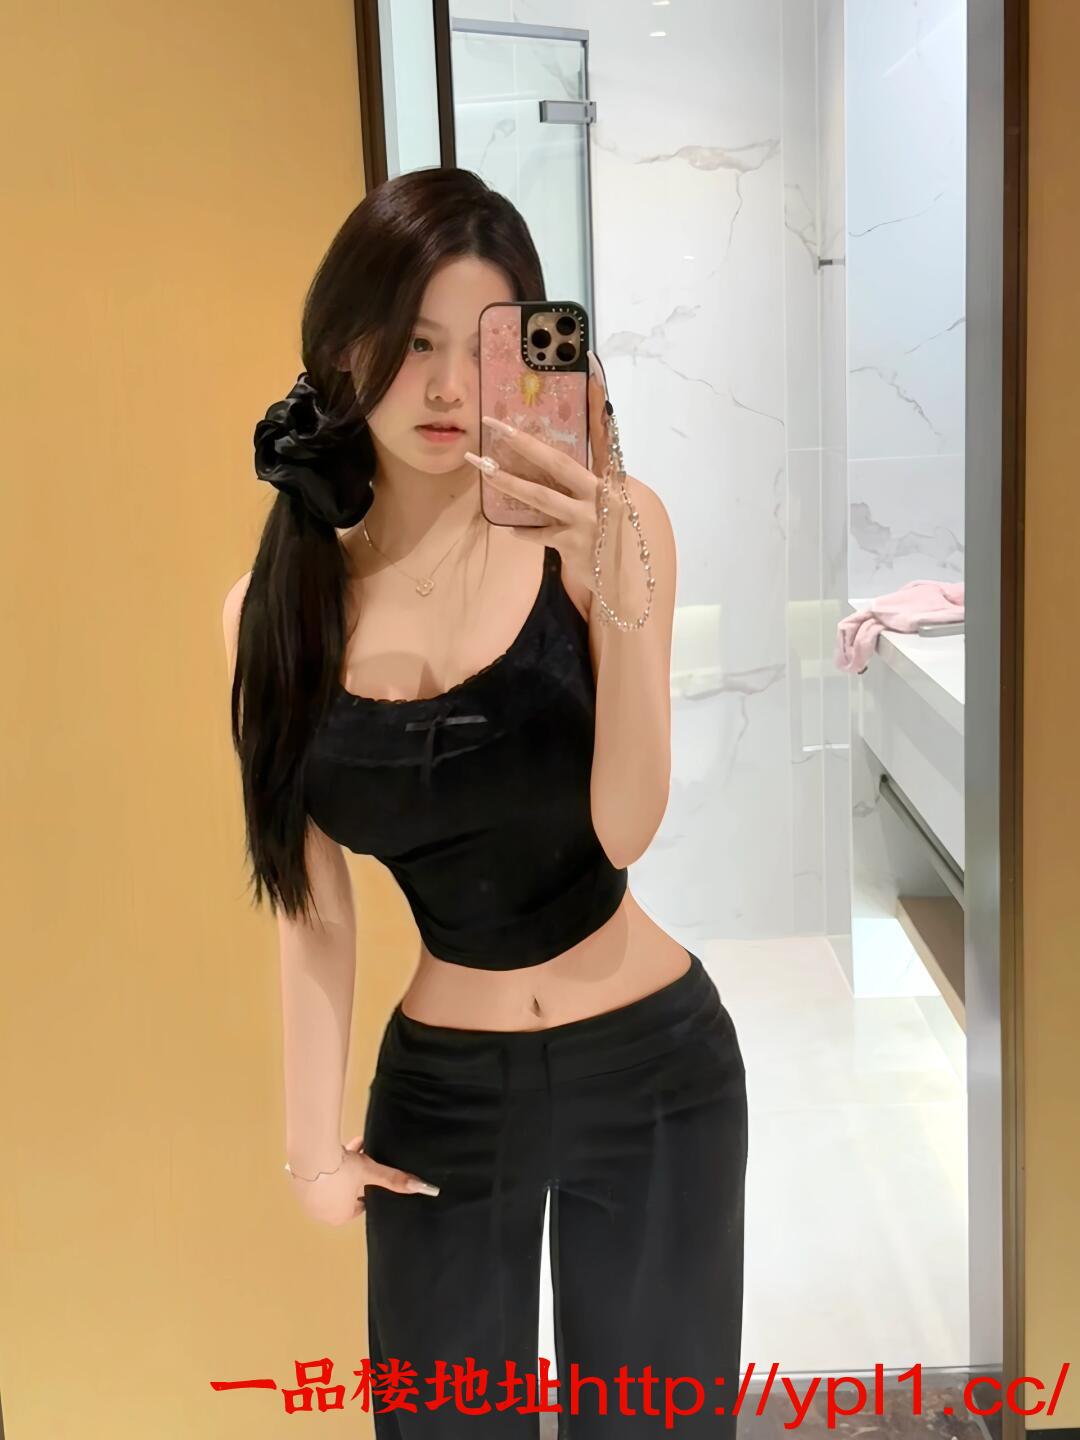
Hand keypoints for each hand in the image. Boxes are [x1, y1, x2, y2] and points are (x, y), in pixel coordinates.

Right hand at [287, 1134, 440, 1227]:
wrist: (311, 1154)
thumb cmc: (342, 1168)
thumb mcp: (372, 1172)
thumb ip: (395, 1180)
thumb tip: (423, 1188)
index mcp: (341, 1216)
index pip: (360, 1204)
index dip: (366, 1187)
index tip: (369, 1173)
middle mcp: (322, 1213)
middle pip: (346, 1192)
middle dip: (355, 1176)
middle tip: (360, 1158)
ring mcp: (308, 1200)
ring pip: (332, 1182)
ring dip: (342, 1167)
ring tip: (350, 1148)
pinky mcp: (299, 1184)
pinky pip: (318, 1175)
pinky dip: (326, 1165)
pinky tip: (334, 1149)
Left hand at [463, 350, 615, 599]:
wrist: (632, 588)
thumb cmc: (625, 547)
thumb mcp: (618, 511)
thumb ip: (594, 492)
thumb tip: (563, 478)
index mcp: (615, 481)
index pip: (605, 433)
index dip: (598, 400)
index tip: (589, 366)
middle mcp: (601, 495)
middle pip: (556, 461)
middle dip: (522, 442)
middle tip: (494, 425)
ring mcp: (585, 519)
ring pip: (539, 496)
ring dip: (507, 482)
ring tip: (482, 470)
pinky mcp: (571, 544)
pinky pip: (539, 533)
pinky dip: (523, 532)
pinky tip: (508, 528)